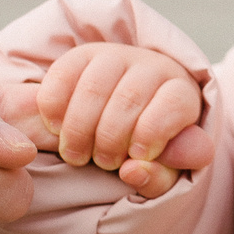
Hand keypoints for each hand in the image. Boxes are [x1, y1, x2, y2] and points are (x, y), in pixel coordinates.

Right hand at [21, 42, 215, 198]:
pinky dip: (54, 107)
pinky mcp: (79, 56)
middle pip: (129, 98)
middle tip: (103, 163)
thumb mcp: (161, 171)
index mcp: (180, 92)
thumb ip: (157, 177)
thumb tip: (133, 172)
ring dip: (79, 128)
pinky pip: (62, 75)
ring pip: (94, 87)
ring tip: (77, 155)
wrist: (120, 120)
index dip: (152, 133)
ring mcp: (113, 56)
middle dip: (110, 139)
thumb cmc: (147, 149)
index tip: (135, 157)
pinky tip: (56, 128)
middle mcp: (150, 66)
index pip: (173, 104)